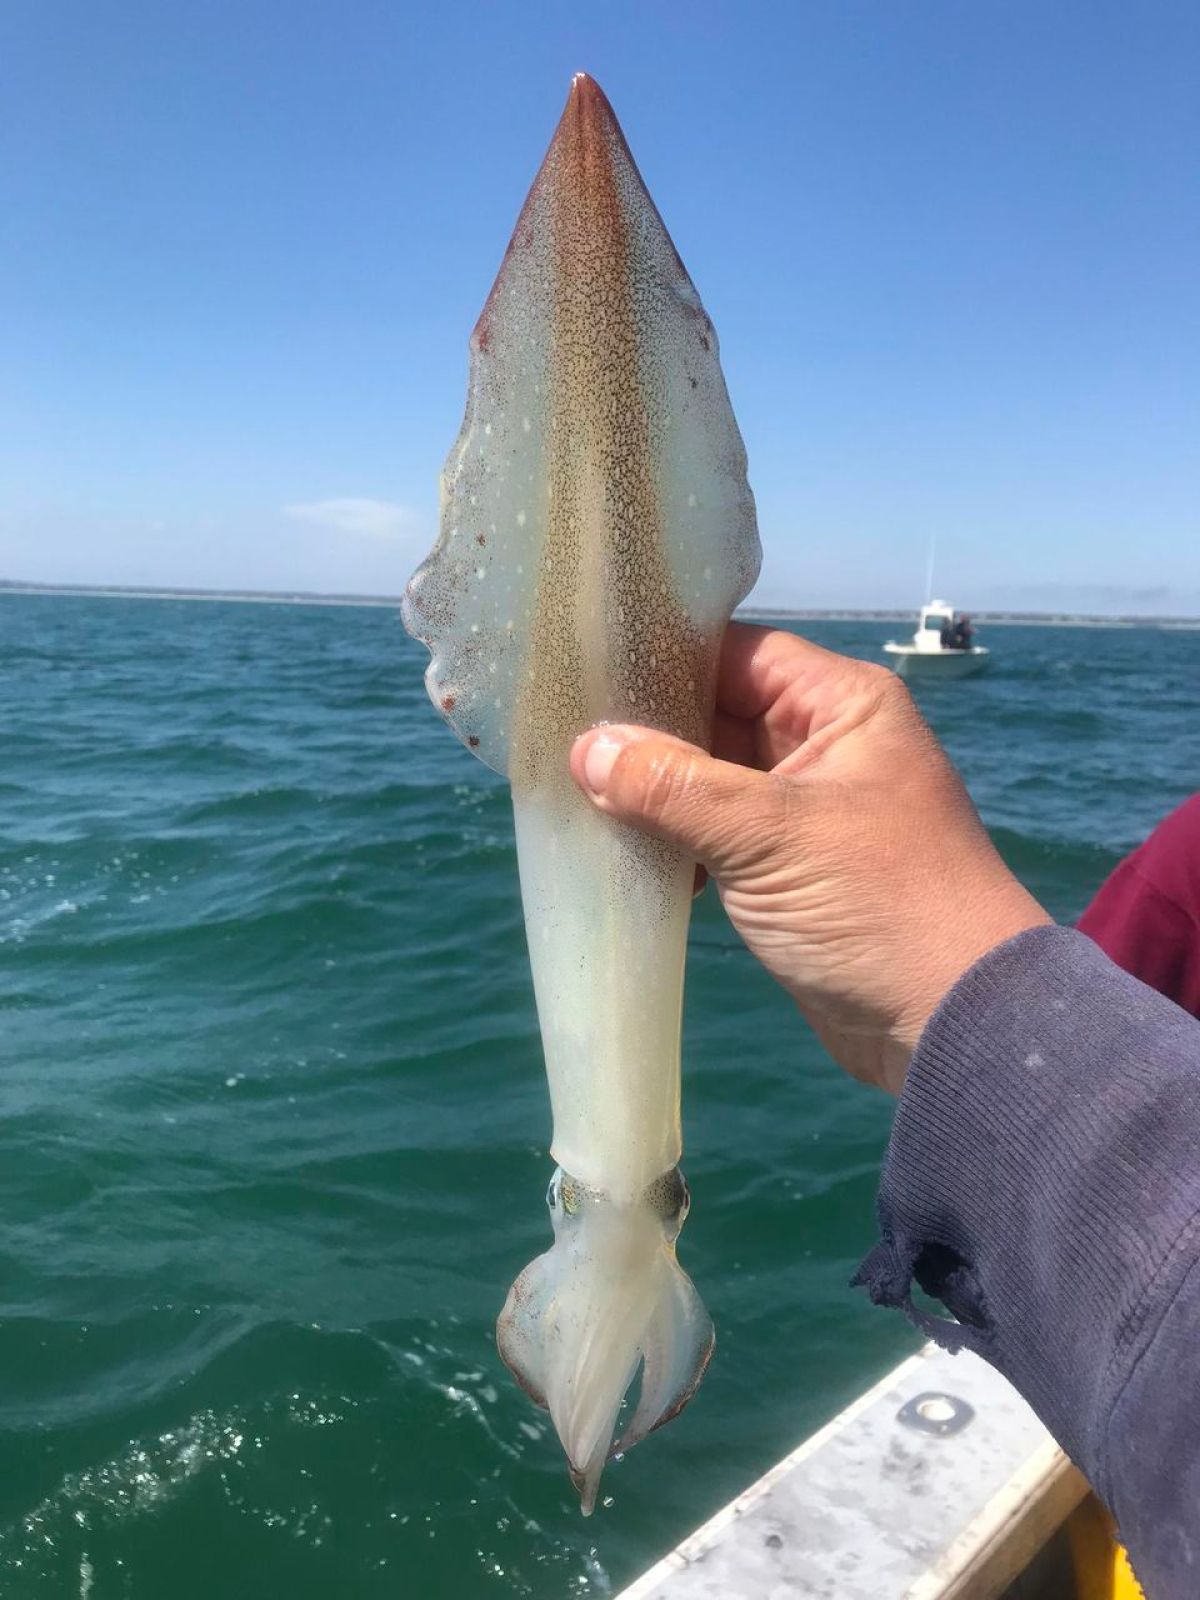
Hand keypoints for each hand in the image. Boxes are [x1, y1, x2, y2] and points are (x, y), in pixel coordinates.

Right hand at [570, 624, 1048, 1093]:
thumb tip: (586, 748)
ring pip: (711, 779)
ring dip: (655, 793)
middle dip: (647, 732)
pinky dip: (676, 841)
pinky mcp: (790, 869)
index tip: (584, 670)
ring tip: (576, 796)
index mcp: (843, 706)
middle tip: (560, 741)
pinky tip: (623, 853)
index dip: (664, 658)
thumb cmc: (877, 904)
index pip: (736, 654)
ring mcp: (807, 810)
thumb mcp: (768, 835)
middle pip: (717, 713)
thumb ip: (673, 786)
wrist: (953, 1023)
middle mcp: (826, 745)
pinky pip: (718, 834)